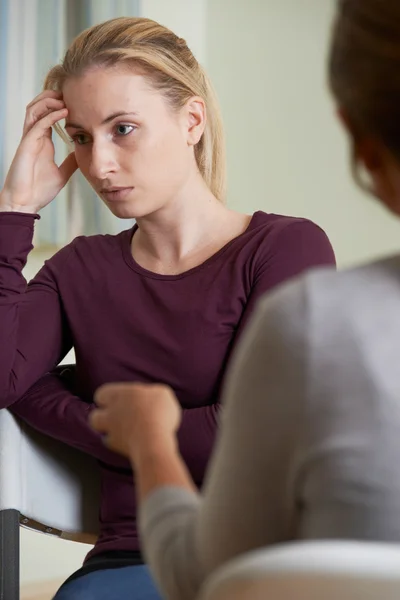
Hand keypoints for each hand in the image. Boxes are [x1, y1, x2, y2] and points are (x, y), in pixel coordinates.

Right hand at [0, 91, 77, 213]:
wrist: (25, 203)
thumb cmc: (38, 190)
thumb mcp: (61, 173)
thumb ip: (70, 162)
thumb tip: (83, 155)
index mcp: (42, 142)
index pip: (48, 116)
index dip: (59, 106)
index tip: (76, 102)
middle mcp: (34, 137)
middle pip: (38, 107)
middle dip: (52, 96)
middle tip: (69, 93)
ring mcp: (29, 139)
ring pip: (34, 109)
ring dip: (49, 101)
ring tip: (65, 98)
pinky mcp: (26, 144)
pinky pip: (38, 124)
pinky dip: (50, 115)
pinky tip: (64, 112)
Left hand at [90, 382, 181, 461]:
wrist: (153, 440)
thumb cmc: (158, 412)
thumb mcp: (162, 393)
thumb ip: (151, 393)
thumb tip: (150, 396)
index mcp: (119, 394)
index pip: (102, 393)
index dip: (108, 397)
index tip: (118, 400)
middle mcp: (110, 411)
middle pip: (95, 410)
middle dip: (101, 413)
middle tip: (114, 414)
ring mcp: (110, 428)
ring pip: (96, 425)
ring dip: (104, 426)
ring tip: (116, 427)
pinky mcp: (114, 444)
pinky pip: (109, 441)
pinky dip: (115, 441)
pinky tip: (125, 441)